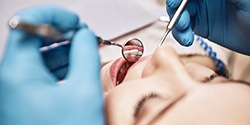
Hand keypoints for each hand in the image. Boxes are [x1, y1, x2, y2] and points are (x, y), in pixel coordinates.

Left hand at [0, 5, 103, 124]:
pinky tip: (77, 65)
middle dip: (61, 32)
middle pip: (34, 39)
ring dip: (63, 48)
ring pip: (39, 55)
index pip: (28, 24)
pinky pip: (42, 71)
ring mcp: (18, 90)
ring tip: (85, 48)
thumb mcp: (84, 89)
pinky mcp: (28, 98)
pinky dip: (61, 64)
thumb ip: (85, 54)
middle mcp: (11, 79)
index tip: (73, 20)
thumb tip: (84, 35)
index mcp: (17, 73)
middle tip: (84, 34)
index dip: (53, 15)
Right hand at [166, 0, 249, 54]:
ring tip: (183, 32)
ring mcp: (201, 10)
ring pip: (179, 14)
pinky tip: (186, 39)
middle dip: (176, 8)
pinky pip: (183, 28)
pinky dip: (180, 34)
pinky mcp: (200, 25)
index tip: (176, 3)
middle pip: (181, 0)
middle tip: (178, 17)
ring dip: (177, 24)